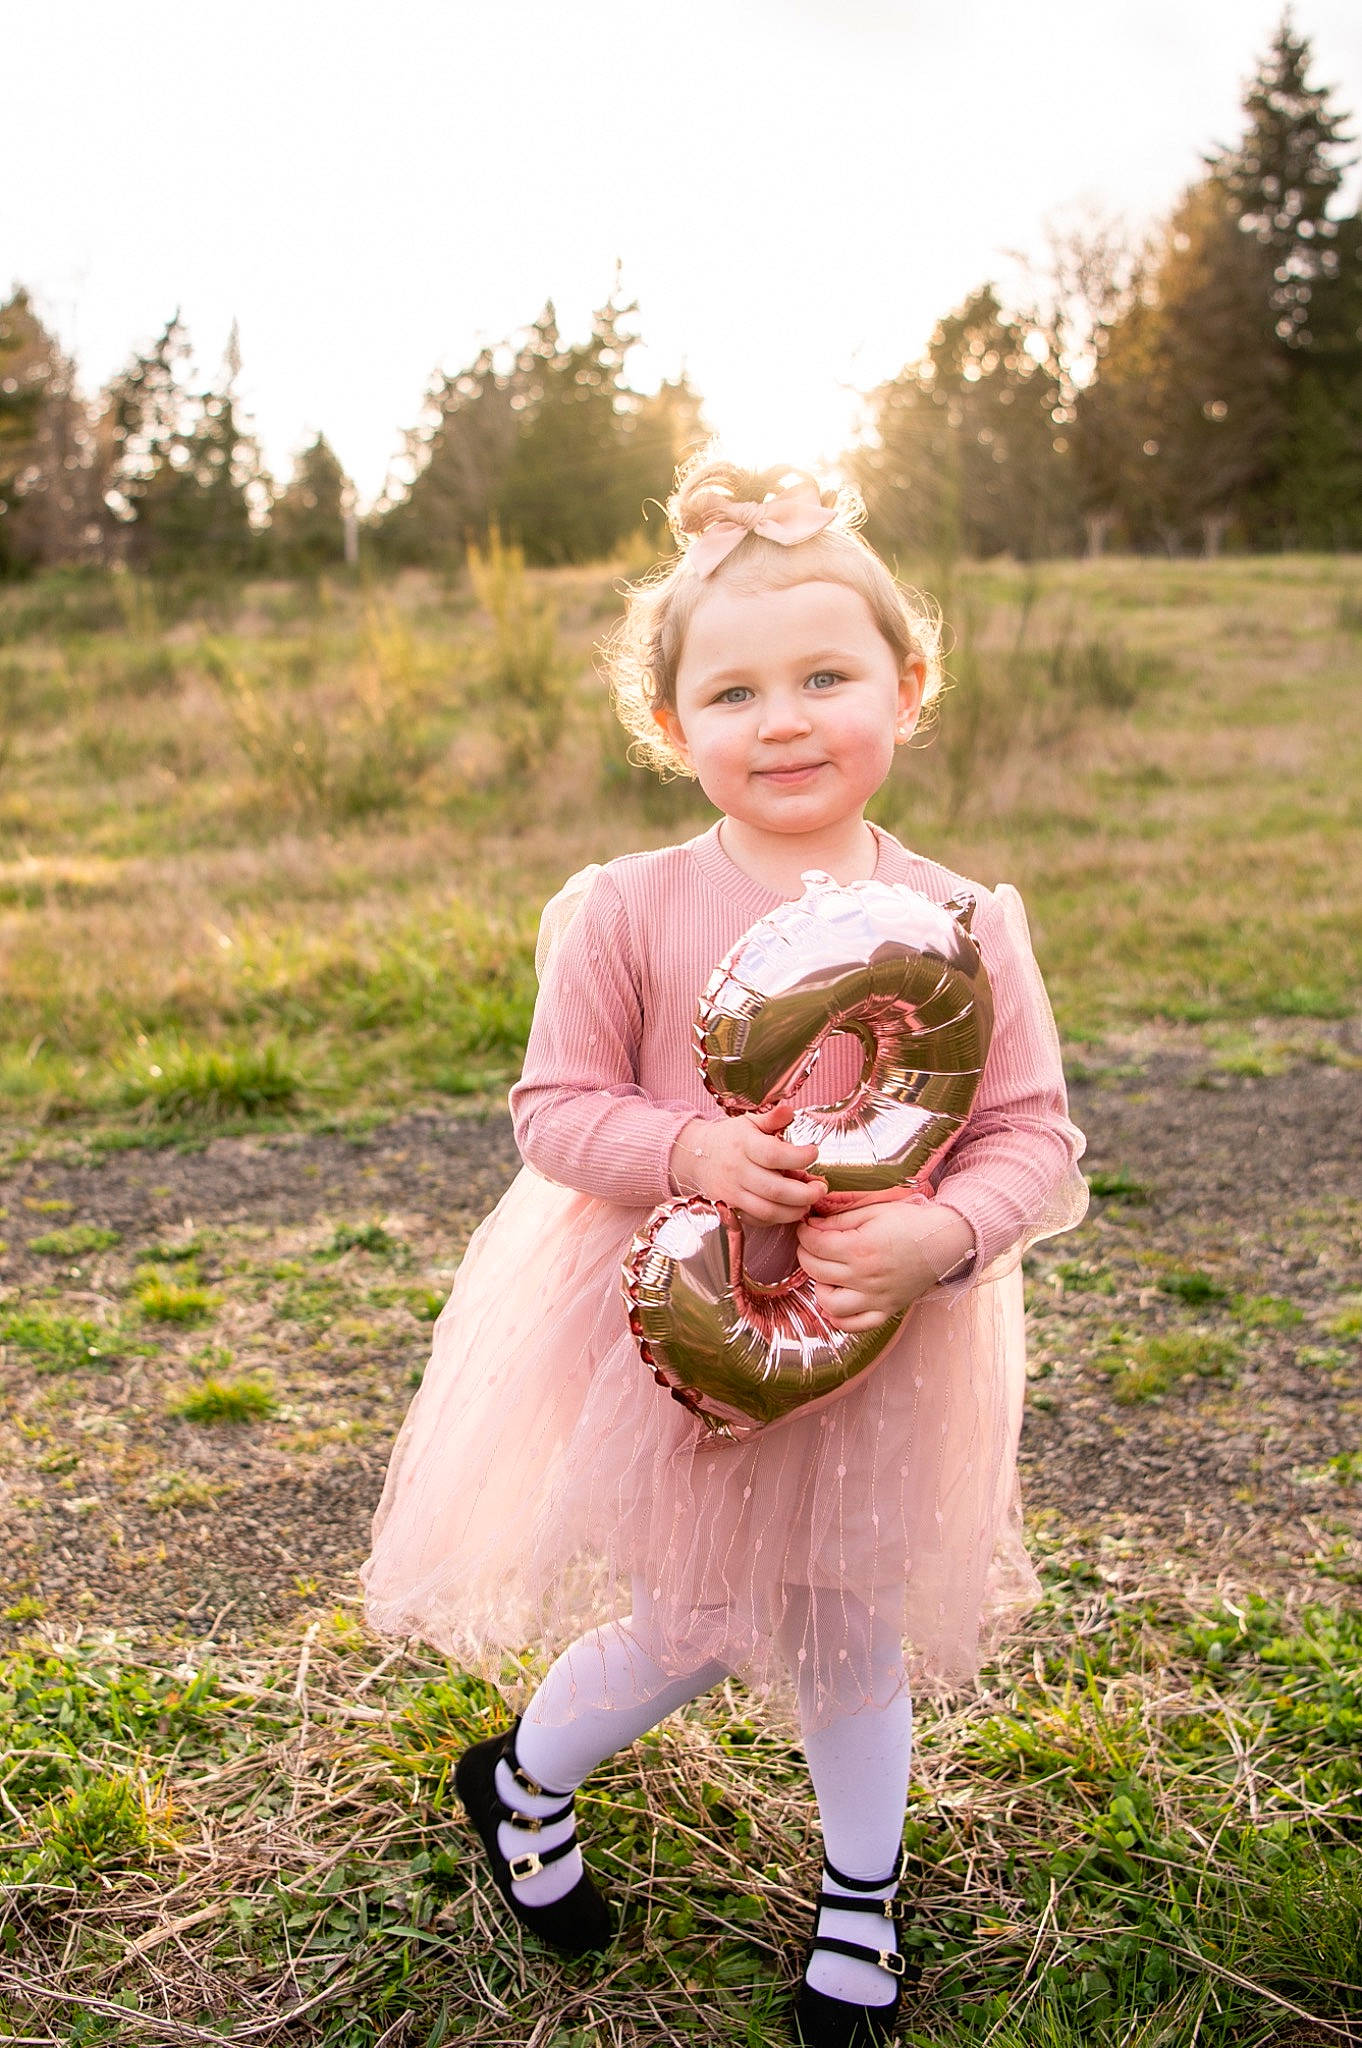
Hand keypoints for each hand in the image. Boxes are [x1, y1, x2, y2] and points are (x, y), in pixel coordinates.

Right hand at [669, 1103, 827, 1225]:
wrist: (696, 1155)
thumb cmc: (729, 1138)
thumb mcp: (749, 1122)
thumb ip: (772, 1118)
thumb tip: (789, 1111)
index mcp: (744, 1144)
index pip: (774, 1154)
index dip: (800, 1157)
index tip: (814, 1152)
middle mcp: (737, 1170)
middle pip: (776, 1189)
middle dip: (806, 1193)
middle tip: (821, 1188)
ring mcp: (733, 1193)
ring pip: (768, 1210)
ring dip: (795, 1210)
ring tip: (809, 1201)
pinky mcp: (731, 1209)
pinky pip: (758, 1220)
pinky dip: (778, 1218)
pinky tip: (790, 1209)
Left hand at [796, 1198, 975, 1331]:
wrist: (945, 1240)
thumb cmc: (910, 1222)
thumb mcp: (874, 1211)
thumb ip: (839, 1220)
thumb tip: (811, 1225)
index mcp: (861, 1248)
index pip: (814, 1244)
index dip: (804, 1233)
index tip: (806, 1227)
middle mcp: (866, 1277)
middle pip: (816, 1270)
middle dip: (806, 1253)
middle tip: (813, 1244)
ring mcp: (876, 1298)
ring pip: (830, 1304)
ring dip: (820, 1287)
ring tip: (826, 1273)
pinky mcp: (887, 1310)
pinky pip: (855, 1325)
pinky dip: (840, 1318)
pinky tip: (837, 1302)